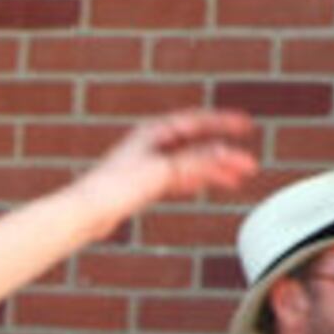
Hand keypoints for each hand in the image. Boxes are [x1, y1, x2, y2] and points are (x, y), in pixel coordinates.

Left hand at [82, 107, 260, 216]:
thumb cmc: (114, 186)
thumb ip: (196, 162)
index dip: (224, 122)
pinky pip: (176, 179)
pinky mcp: (142, 184)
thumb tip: (227, 153)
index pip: (198, 121)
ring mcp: (147, 164)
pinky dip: (193, 181)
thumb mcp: (162, 171)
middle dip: (223, 153)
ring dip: (212, 170)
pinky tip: (204, 185)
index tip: (246, 125)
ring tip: (235, 178)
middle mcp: (151, 143)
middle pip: (196, 144)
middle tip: (247, 162)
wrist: (86, 212)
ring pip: (189, 164)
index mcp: (154, 131)